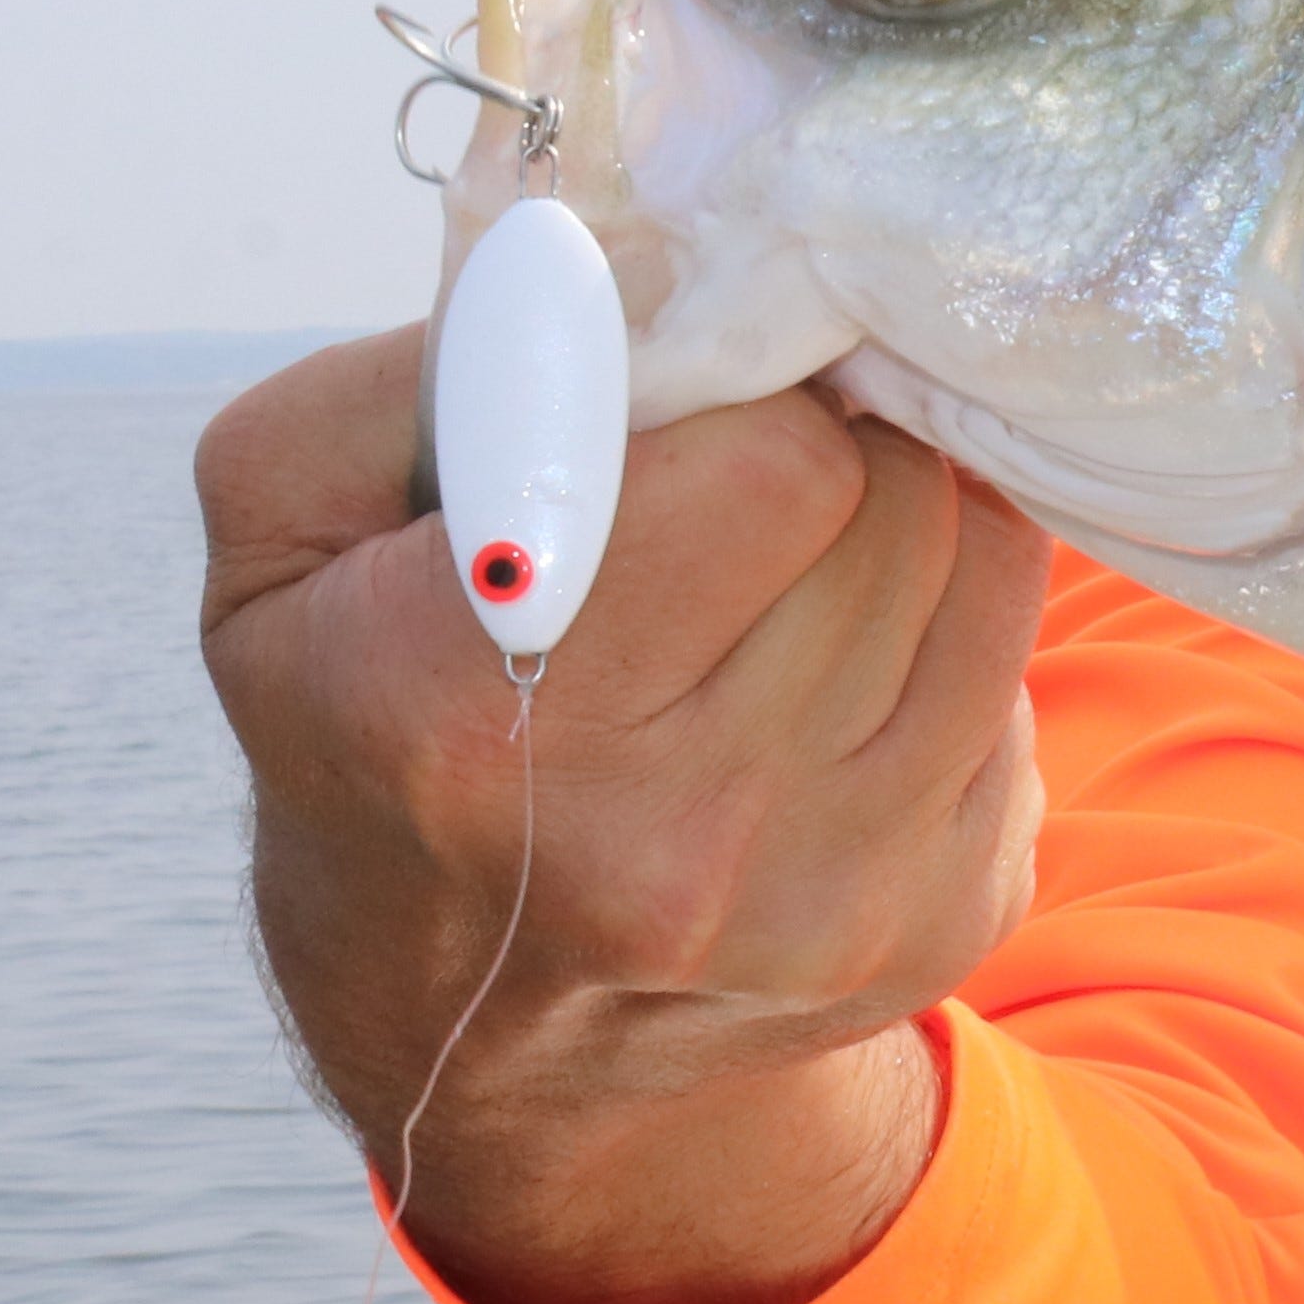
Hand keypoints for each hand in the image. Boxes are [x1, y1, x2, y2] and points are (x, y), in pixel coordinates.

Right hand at [196, 327, 1049, 1303]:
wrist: (464, 1035)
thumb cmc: (369, 726)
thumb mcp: (285, 538)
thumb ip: (431, 367)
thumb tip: (626, 267)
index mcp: (481, 718)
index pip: (781, 465)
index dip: (752, 405)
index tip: (699, 421)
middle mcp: (672, 842)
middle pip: (903, 509)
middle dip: (841, 456)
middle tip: (755, 480)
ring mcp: (826, 906)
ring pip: (988, 584)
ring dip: (908, 540)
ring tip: (794, 570)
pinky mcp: (939, 931)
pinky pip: (1018, 696)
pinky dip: (942, 659)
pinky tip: (831, 690)